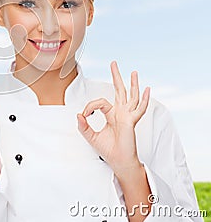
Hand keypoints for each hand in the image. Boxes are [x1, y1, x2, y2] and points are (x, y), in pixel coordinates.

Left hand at [77, 61, 149, 176]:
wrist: (118, 162)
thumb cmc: (108, 150)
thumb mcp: (91, 136)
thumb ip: (83, 126)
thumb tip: (77, 115)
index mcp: (112, 114)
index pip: (100, 102)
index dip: (90, 106)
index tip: (84, 115)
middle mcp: (121, 112)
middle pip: (119, 90)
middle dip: (116, 76)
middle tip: (113, 63)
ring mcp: (127, 116)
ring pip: (131, 96)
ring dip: (132, 84)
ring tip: (133, 72)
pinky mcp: (131, 122)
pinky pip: (139, 110)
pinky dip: (144, 100)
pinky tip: (147, 90)